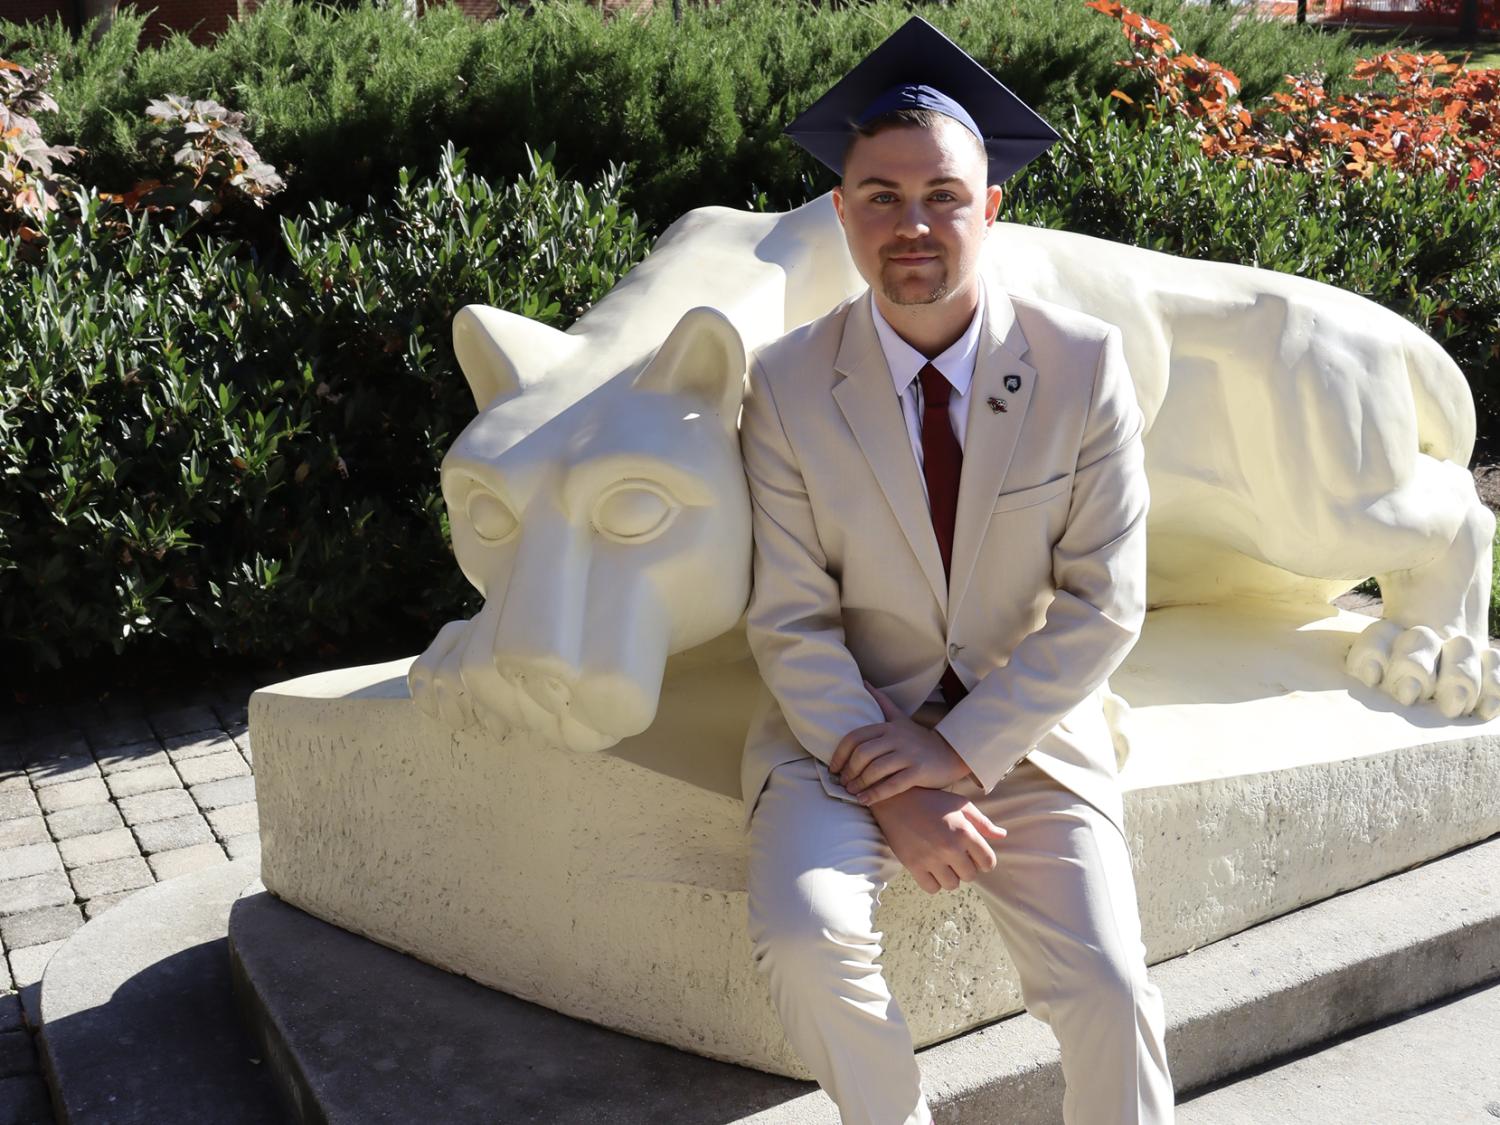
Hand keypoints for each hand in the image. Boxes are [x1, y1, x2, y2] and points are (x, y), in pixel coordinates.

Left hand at [829, 681, 974, 803]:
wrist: (951, 753)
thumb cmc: (918, 738)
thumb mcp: (900, 717)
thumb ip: (881, 701)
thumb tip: (864, 682)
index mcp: (887, 726)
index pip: (855, 737)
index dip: (840, 754)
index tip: (833, 768)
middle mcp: (896, 738)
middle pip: (863, 754)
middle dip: (849, 771)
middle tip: (843, 783)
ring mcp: (908, 754)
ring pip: (875, 770)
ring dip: (859, 783)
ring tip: (852, 792)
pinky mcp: (918, 771)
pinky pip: (892, 785)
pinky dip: (875, 794)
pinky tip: (865, 800)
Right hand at [867, 787, 1006, 893]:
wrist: (895, 799)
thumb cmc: (931, 800)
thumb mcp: (960, 804)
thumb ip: (983, 822)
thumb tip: (1002, 836)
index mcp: (964, 832)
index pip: (988, 863)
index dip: (984, 860)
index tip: (975, 855)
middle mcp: (949, 847)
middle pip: (970, 876)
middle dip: (967, 867)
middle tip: (957, 856)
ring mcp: (930, 858)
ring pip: (952, 885)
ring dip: (951, 876)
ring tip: (943, 862)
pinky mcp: (913, 865)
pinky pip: (932, 888)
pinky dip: (934, 882)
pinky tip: (931, 868)